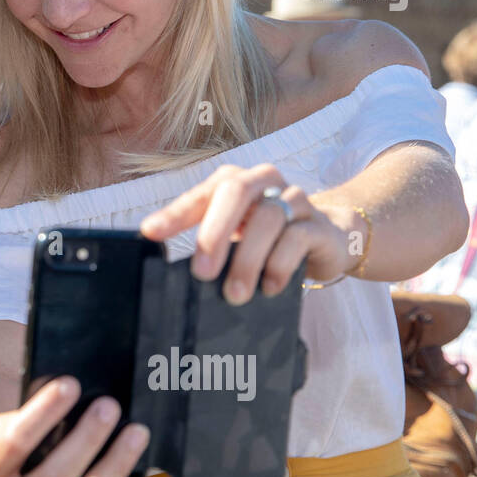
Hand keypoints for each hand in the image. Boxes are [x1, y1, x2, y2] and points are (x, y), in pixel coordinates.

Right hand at [0, 377, 148, 476]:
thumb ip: (11, 427)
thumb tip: (51, 390)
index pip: (14, 442)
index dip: (43, 412)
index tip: (68, 384)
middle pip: (54, 475)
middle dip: (86, 437)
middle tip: (108, 406)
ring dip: (114, 464)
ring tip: (134, 433)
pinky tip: (123, 461)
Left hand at [138, 162, 357, 302]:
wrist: (327, 239)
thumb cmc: (266, 238)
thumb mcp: (234, 235)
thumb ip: (207, 242)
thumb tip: (170, 270)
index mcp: (234, 182)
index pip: (200, 194)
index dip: (175, 214)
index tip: (150, 233)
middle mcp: (263, 181)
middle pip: (236, 193)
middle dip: (214, 233)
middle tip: (202, 273)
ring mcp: (295, 199)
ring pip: (269, 218)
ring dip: (248, 260)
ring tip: (235, 294)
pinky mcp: (318, 224)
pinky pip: (297, 238)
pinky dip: (279, 265)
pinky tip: (269, 287)